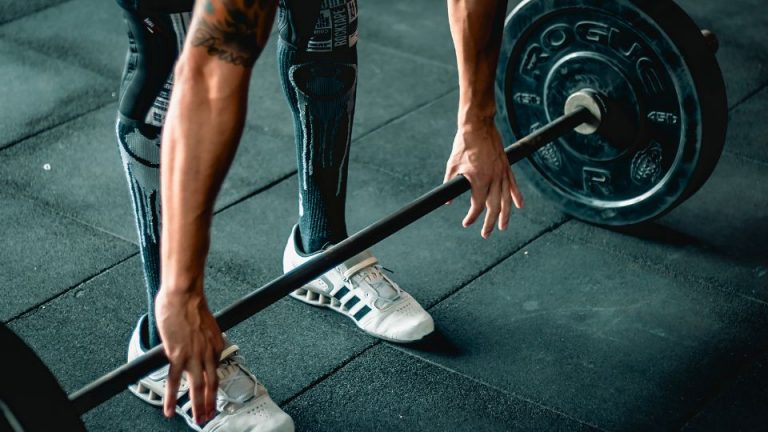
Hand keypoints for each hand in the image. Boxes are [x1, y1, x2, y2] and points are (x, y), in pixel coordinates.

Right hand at [155, 287, 223, 424]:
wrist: (183, 296)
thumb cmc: (191, 304)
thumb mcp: (207, 324)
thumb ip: (204, 339)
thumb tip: (197, 345)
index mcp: (216, 345)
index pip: (216, 371)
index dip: (215, 387)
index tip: (213, 398)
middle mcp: (208, 353)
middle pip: (211, 385)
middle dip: (210, 404)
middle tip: (208, 417)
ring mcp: (193, 356)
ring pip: (197, 387)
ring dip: (197, 406)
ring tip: (197, 419)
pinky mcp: (177, 355)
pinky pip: (175, 381)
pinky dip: (172, 398)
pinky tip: (171, 409)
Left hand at [444, 119, 523, 237]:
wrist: (478, 126)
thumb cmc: (463, 144)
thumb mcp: (452, 165)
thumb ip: (450, 185)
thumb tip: (447, 202)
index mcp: (479, 180)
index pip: (477, 205)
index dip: (472, 217)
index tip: (466, 223)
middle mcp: (494, 178)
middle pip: (494, 206)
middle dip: (490, 223)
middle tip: (485, 234)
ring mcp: (502, 172)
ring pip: (506, 199)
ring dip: (505, 215)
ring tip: (502, 227)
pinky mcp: (506, 166)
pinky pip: (514, 185)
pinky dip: (517, 196)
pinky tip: (519, 206)